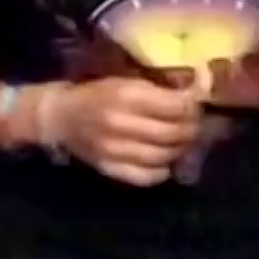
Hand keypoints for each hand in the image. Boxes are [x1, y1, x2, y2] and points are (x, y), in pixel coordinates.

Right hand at [47, 78, 203, 186]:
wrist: (62, 116)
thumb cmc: (97, 94)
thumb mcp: (126, 82)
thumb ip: (157, 91)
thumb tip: (193, 97)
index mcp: (125, 95)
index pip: (174, 107)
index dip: (192, 108)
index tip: (196, 107)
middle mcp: (120, 123)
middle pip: (172, 133)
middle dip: (190, 130)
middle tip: (195, 127)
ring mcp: (114, 149)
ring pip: (162, 156)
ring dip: (179, 151)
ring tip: (182, 143)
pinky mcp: (109, 168)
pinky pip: (145, 177)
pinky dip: (161, 172)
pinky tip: (164, 162)